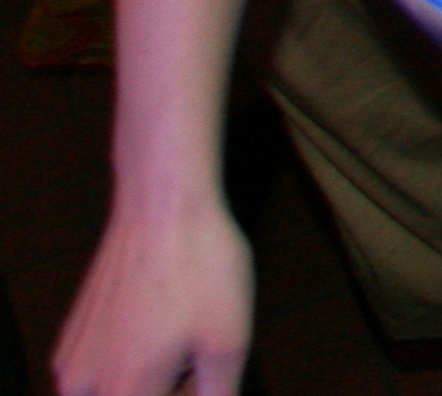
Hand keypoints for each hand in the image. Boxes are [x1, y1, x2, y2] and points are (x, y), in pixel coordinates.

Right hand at [53, 190, 253, 395]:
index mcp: (124, 392)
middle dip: (171, 391)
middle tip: (197, 360)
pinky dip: (130, 366)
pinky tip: (159, 329)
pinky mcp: (71, 338)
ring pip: (117, 393)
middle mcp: (82, 387)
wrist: (161, 206)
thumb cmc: (201, 273)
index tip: (203, 374)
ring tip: (183, 344)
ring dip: (151, 384)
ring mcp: (70, 362)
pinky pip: (100, 375)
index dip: (190, 393)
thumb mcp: (229, 343)